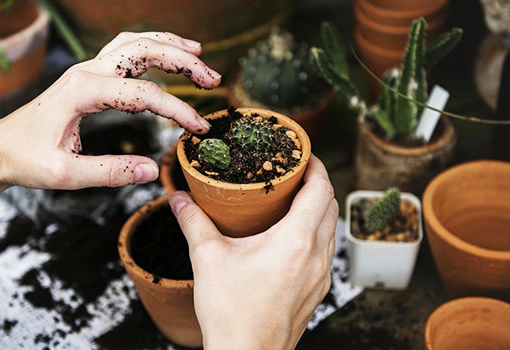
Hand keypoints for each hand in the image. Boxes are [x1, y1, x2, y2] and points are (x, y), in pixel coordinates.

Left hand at [0, 32, 220, 261]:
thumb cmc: (25, 160)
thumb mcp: (65, 174)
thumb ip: (110, 172)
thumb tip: (151, 170)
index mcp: (82, 92)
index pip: (143, 94)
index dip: (177, 110)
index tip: (199, 128)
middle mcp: (86, 72)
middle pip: (143, 51)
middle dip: (183, 61)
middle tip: (212, 79)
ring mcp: (86, 70)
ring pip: (134, 43)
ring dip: (169, 46)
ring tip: (199, 53)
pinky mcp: (87, 77)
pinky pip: (123, 51)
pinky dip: (150, 48)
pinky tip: (166, 54)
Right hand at [169, 155, 337, 348]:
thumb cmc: (231, 313)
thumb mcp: (207, 259)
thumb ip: (193, 222)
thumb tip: (179, 199)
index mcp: (296, 241)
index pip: (321, 189)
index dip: (316, 165)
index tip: (303, 154)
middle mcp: (317, 257)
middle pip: (330, 206)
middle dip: (317, 183)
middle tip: (293, 173)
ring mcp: (321, 277)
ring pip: (330, 229)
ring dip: (318, 209)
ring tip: (292, 201)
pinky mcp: (317, 292)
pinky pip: (325, 252)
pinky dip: (315, 234)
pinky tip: (291, 238)